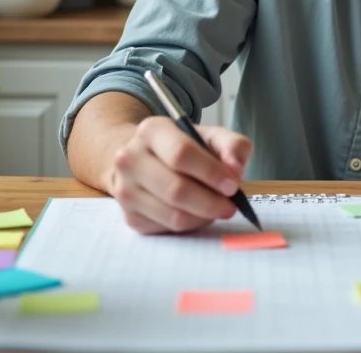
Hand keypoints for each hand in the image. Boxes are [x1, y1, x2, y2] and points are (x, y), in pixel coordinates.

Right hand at [108, 116, 252, 233]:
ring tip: (216, 208)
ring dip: (203, 217)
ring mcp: (125, 190)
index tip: (232, 185)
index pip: (181, 154)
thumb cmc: (181, 147)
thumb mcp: (210, 136)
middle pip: (176, 190)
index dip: (210, 172)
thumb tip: (235, 169)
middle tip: (230, 206)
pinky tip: (197, 213)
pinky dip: (190, 225)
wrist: (143, 160)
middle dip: (210, 202)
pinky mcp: (129, 216)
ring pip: (173, 215)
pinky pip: (167, 229)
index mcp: (151, 131)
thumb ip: (232, 145)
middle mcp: (130, 159)